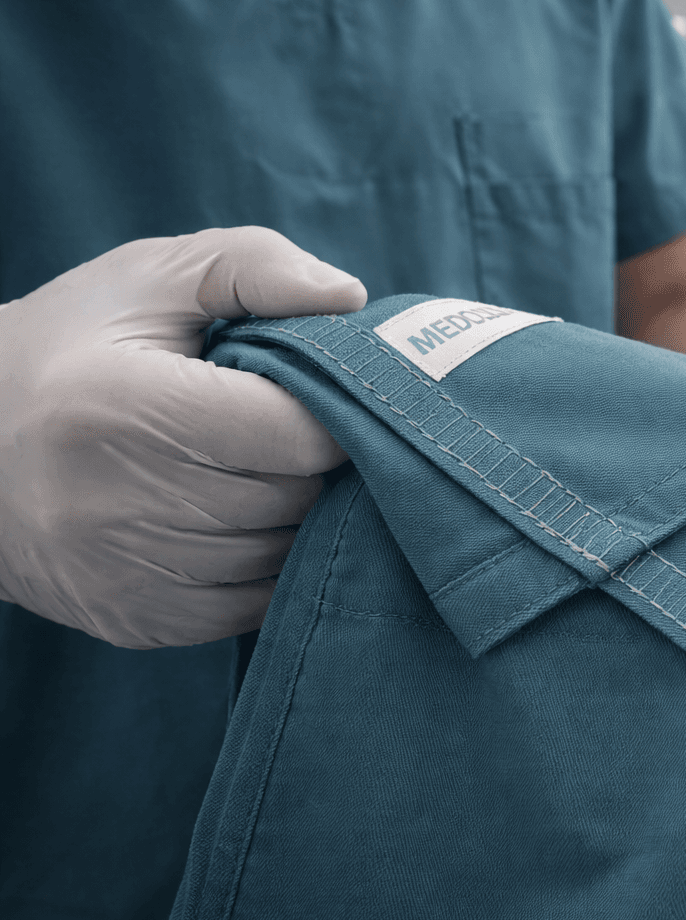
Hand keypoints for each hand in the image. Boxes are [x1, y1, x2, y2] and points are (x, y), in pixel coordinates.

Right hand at [0, 227, 365, 647]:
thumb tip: (349, 297)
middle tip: (294, 432)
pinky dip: (267, 567)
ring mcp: (123, 569)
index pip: (290, 434)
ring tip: (264, 472)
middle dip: (316, 465)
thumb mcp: (146, 279)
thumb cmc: (70, 348)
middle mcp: (116, 499)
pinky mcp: (133, 619)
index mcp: (124, 405)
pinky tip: (241, 522)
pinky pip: (250, 607)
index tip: (324, 393)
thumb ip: (252, 267)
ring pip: (280, 557)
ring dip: (296, 518)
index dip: (331, 412)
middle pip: (293, 498)